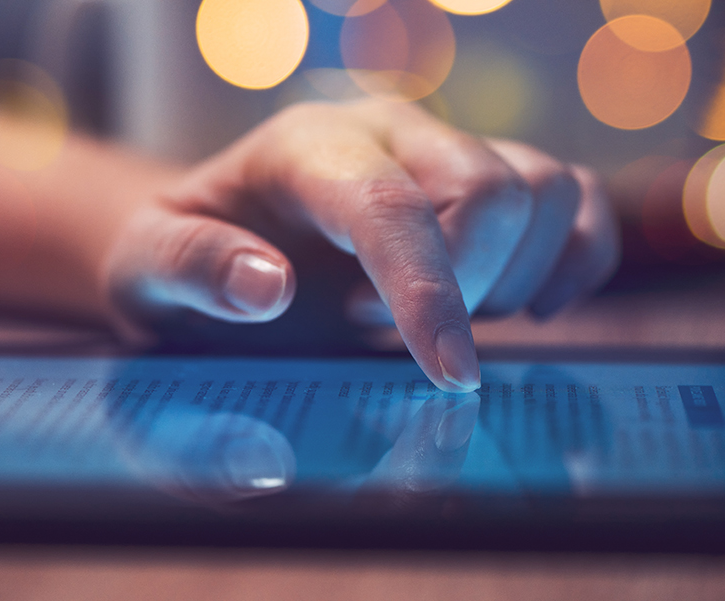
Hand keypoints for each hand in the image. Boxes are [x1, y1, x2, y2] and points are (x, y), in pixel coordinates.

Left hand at [102, 100, 619, 391]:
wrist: (218, 235)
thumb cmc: (185, 257)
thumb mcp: (148, 268)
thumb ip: (191, 268)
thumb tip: (266, 288)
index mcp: (308, 146)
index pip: (391, 206)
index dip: (430, 294)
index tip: (444, 376)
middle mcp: (389, 132)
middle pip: (492, 189)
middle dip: (467, 289)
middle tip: (387, 333)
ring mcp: (444, 150)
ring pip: (548, 191)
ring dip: (513, 278)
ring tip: (438, 317)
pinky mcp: (485, 179)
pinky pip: (575, 200)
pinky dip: (576, 258)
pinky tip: (523, 305)